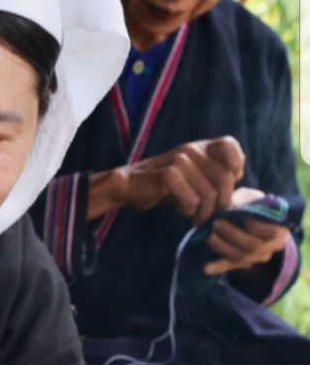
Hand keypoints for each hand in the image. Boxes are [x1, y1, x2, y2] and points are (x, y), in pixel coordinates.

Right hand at [87, 137, 243, 224]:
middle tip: (209, 215)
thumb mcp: (192, 174)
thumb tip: (236, 188)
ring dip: (204, 212)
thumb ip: (213, 175)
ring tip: (195, 217)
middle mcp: (192, 150)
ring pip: (209, 193)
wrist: (129, 186)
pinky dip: (188, 210)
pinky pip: (191, 199)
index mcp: (201, 147)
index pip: (230, 147)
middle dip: (221, 203)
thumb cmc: (164, 184)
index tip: (224, 186)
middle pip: (224, 179)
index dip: (234, 167)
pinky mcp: (168, 175)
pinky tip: (181, 209)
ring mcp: (180, 161)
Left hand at [205, 189, 287, 273]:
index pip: (271, 231)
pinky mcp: (246, 263)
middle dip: (232, 235)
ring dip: (222, 247)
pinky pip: (232, 266)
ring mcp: (260, 256)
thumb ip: (243, 200)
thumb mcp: (250, 197)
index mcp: (280, 227)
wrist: (254, 217)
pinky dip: (218, 267)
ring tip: (208, 237)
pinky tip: (206, 269)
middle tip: (215, 223)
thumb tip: (231, 207)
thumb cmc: (252, 204)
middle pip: (253, 246)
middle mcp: (274, 245)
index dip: (253, 224)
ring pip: (241, 257)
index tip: (235, 214)